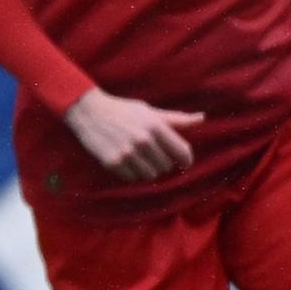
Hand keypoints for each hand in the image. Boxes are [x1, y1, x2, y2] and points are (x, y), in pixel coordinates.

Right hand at [64, 86, 206, 181]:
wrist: (88, 111)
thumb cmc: (123, 110)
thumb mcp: (149, 111)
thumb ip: (176, 119)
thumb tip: (202, 118)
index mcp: (155, 125)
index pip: (182, 152)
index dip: (186, 160)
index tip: (183, 162)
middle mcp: (143, 140)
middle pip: (166, 166)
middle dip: (161, 162)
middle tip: (151, 155)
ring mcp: (128, 152)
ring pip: (150, 175)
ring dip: (146, 170)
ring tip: (138, 159)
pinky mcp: (113, 162)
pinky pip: (132, 179)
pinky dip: (131, 174)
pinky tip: (126, 162)